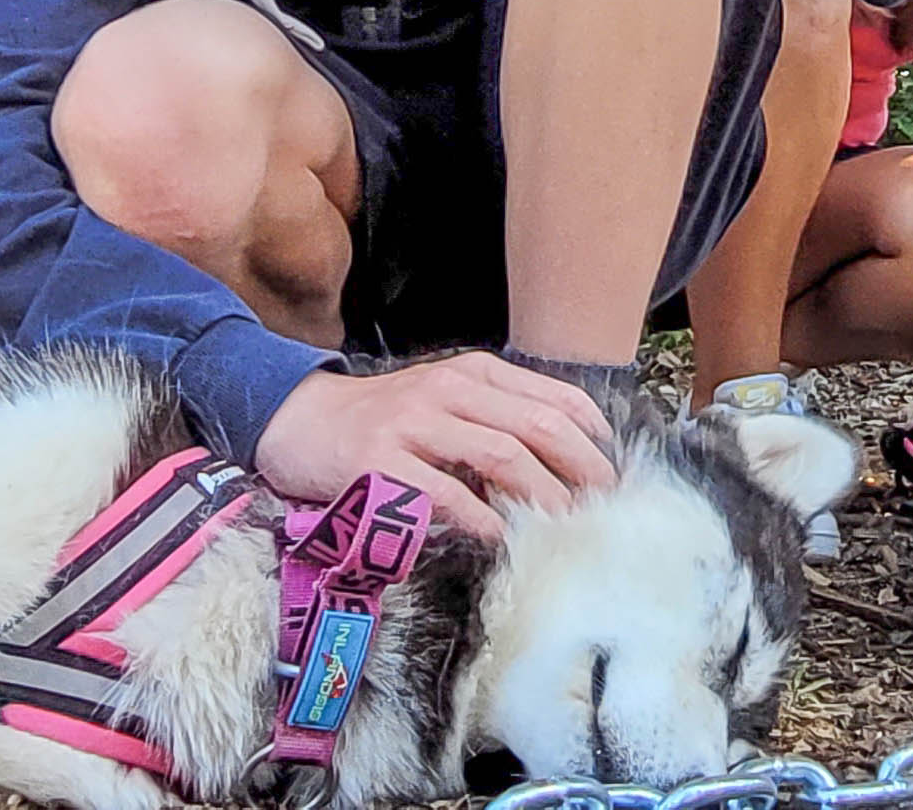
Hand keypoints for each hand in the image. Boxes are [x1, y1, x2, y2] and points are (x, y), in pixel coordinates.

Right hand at [253, 352, 617, 539]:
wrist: (298, 421)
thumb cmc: (382, 422)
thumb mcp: (444, 404)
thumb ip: (494, 422)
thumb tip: (564, 467)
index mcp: (472, 373)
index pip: (553, 397)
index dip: (593, 436)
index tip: (614, 471)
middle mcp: (447, 389)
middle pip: (537, 424)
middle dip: (581, 467)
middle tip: (603, 505)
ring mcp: (413, 424)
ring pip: (500, 454)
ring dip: (542, 494)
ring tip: (565, 524)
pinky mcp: (380, 463)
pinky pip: (444, 492)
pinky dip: (481, 518)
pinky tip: (501, 538)